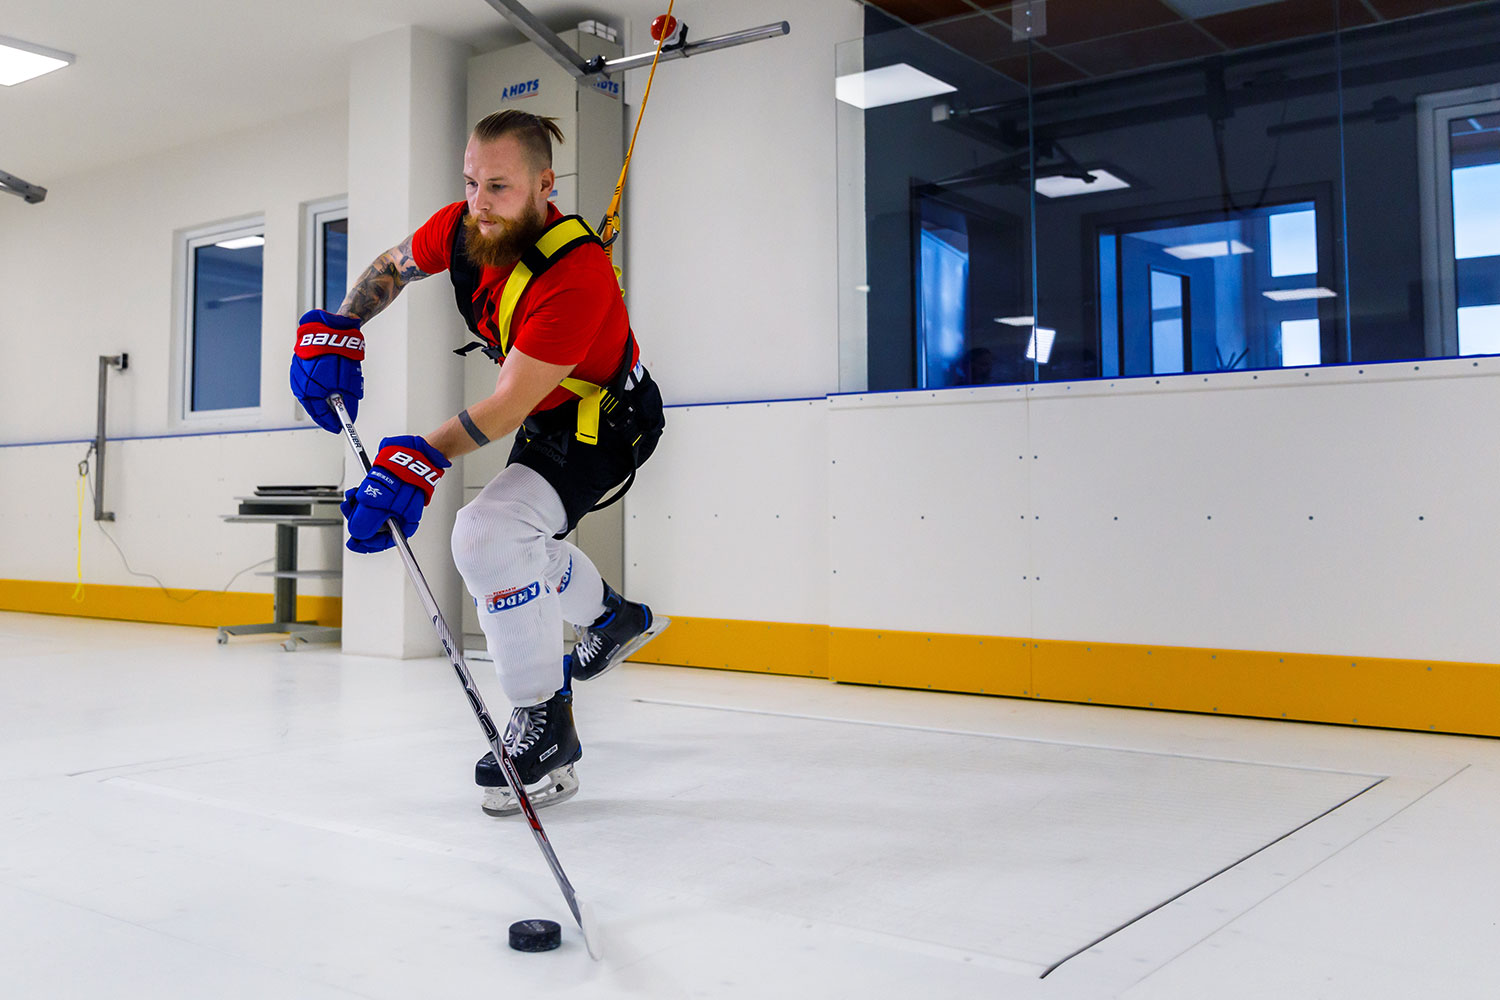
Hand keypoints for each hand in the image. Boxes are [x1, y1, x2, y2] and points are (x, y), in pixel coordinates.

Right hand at [291, 309, 364, 432]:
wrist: (334, 329)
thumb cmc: (341, 356)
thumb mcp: (349, 384)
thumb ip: (348, 404)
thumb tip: (348, 417)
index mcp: (309, 391)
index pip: (319, 414)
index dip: (332, 423)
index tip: (341, 428)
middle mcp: (300, 383)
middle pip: (314, 405)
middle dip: (329, 411)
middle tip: (341, 416)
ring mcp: (297, 372)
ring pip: (312, 393)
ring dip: (325, 397)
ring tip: (338, 398)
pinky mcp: (300, 363)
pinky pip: (310, 380)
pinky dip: (321, 385)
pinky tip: (330, 384)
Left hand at [341, 436, 450, 552]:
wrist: (410, 452)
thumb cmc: (403, 476)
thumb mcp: (379, 502)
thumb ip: (367, 521)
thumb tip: (358, 534)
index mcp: (405, 523)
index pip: (385, 541)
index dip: (367, 543)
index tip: (354, 542)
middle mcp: (399, 515)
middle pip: (376, 527)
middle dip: (359, 520)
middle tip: (350, 512)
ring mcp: (394, 503)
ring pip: (371, 513)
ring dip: (358, 507)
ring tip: (351, 499)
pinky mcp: (389, 492)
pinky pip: (372, 500)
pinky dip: (362, 497)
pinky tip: (356, 492)